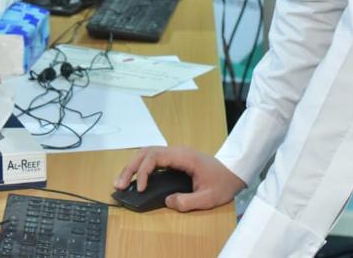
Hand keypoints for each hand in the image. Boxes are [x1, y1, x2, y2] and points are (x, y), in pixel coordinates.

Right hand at [114, 145, 245, 211]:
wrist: (233, 171)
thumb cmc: (222, 182)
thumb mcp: (209, 197)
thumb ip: (188, 201)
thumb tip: (167, 201)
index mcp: (184, 157)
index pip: (155, 157)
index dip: (144, 172)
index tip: (140, 188)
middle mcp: (176, 151)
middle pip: (146, 153)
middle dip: (131, 168)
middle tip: (119, 185)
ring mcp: (174, 154)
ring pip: (147, 154)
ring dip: (133, 167)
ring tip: (121, 182)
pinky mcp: (174, 159)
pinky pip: (153, 159)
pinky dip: (140, 167)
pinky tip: (134, 179)